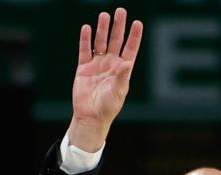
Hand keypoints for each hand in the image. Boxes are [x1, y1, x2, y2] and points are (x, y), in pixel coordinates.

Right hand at [67, 8, 142, 152]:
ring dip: (102, 29)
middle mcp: (111, 64)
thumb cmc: (108, 107)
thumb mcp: (118, 92)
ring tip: (104, 15)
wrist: (90, 117)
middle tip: (120, 11)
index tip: (137, 23)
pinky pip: (84, 50)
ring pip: (100, 42)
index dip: (134, 36)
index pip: (130, 48)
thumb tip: (127, 62)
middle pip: (116, 40)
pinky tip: (86, 28)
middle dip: (118, 26)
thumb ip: (122, 76)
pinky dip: (85, 40)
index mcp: (123, 69)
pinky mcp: (83, 68)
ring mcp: (97, 64)